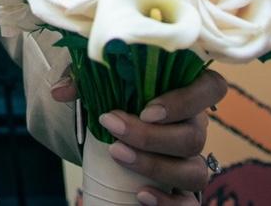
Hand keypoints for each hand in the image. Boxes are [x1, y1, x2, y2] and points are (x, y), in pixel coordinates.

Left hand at [52, 68, 229, 202]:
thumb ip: (82, 78)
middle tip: (111, 125)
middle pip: (194, 135)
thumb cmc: (112, 97)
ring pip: (195, 171)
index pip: (211, 88)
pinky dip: (169, 203)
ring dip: (155, 166)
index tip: (146, 108)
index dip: (187, 99)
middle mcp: (196, 126)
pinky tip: (141, 195)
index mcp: (183, 91)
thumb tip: (59, 91)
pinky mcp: (185, 190)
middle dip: (150, 135)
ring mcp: (193, 160)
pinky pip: (191, 204)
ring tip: (116, 154)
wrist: (111, 130)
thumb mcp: (98, 80)